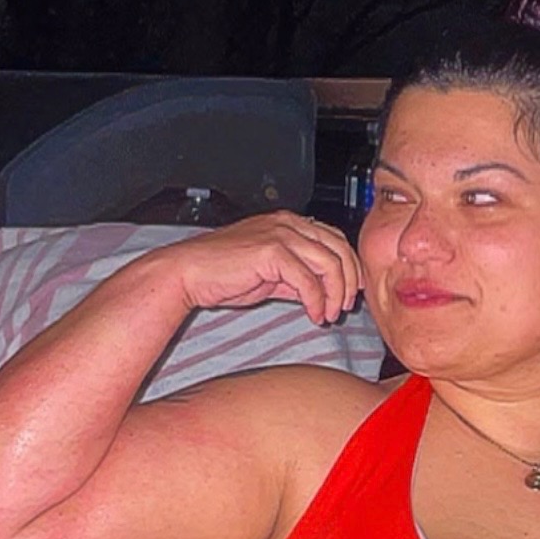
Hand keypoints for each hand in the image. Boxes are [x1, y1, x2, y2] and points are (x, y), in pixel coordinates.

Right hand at [157, 211, 361, 323]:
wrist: (188, 273)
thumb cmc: (221, 273)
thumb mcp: (269, 275)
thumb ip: (296, 279)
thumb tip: (319, 293)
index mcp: (288, 223)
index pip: (335, 239)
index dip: (349, 267)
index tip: (351, 292)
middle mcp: (288, 224)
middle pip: (339, 249)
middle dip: (348, 282)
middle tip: (345, 307)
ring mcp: (280, 234)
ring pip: (329, 264)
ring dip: (335, 294)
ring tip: (329, 314)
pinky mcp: (271, 251)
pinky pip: (308, 280)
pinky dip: (317, 301)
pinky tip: (313, 315)